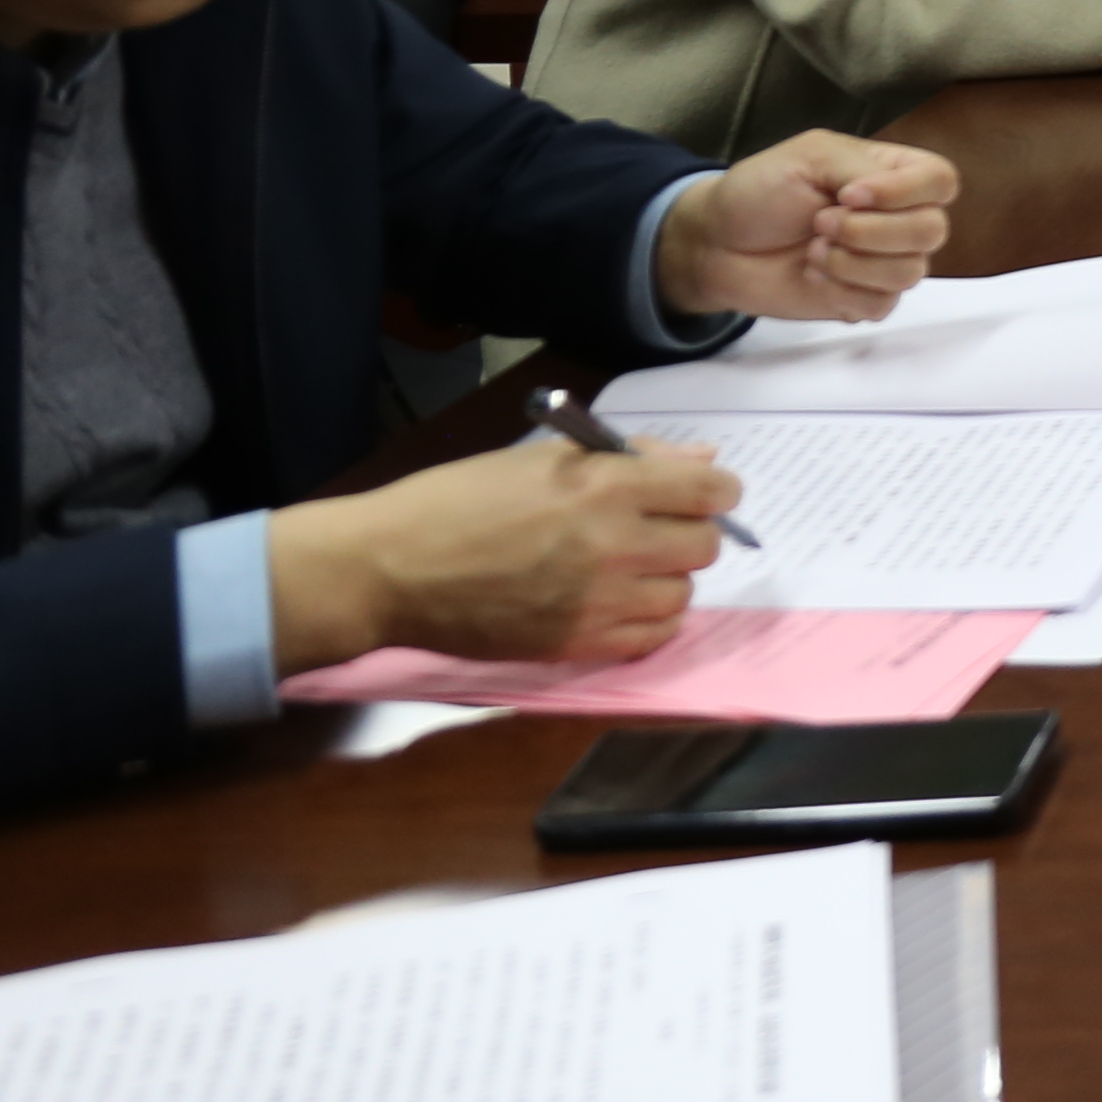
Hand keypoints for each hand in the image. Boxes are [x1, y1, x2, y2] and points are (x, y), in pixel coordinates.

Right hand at [265, 435, 733, 671]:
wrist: (390, 569)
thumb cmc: (457, 500)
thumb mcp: (543, 457)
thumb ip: (631, 457)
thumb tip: (702, 458)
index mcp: (608, 486)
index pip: (711, 489)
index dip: (712, 488)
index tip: (696, 491)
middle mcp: (615, 545)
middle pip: (704, 545)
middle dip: (687, 531)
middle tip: (652, 527)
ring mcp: (599, 601)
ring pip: (682, 594)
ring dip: (665, 578)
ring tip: (626, 567)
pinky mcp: (577, 644)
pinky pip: (652, 638)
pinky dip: (647, 621)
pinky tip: (619, 603)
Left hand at [655, 133, 956, 322]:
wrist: (717, 244)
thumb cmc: (760, 192)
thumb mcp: (809, 156)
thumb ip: (858, 168)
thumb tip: (883, 198)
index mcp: (893, 174)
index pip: (941, 181)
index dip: (903, 192)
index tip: (849, 195)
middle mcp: (899, 217)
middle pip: (931, 230)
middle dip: (869, 231)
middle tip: (821, 223)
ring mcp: (884, 261)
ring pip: (910, 272)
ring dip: (852, 262)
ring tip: (813, 250)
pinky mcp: (865, 298)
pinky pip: (883, 304)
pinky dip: (843, 290)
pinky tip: (814, 275)